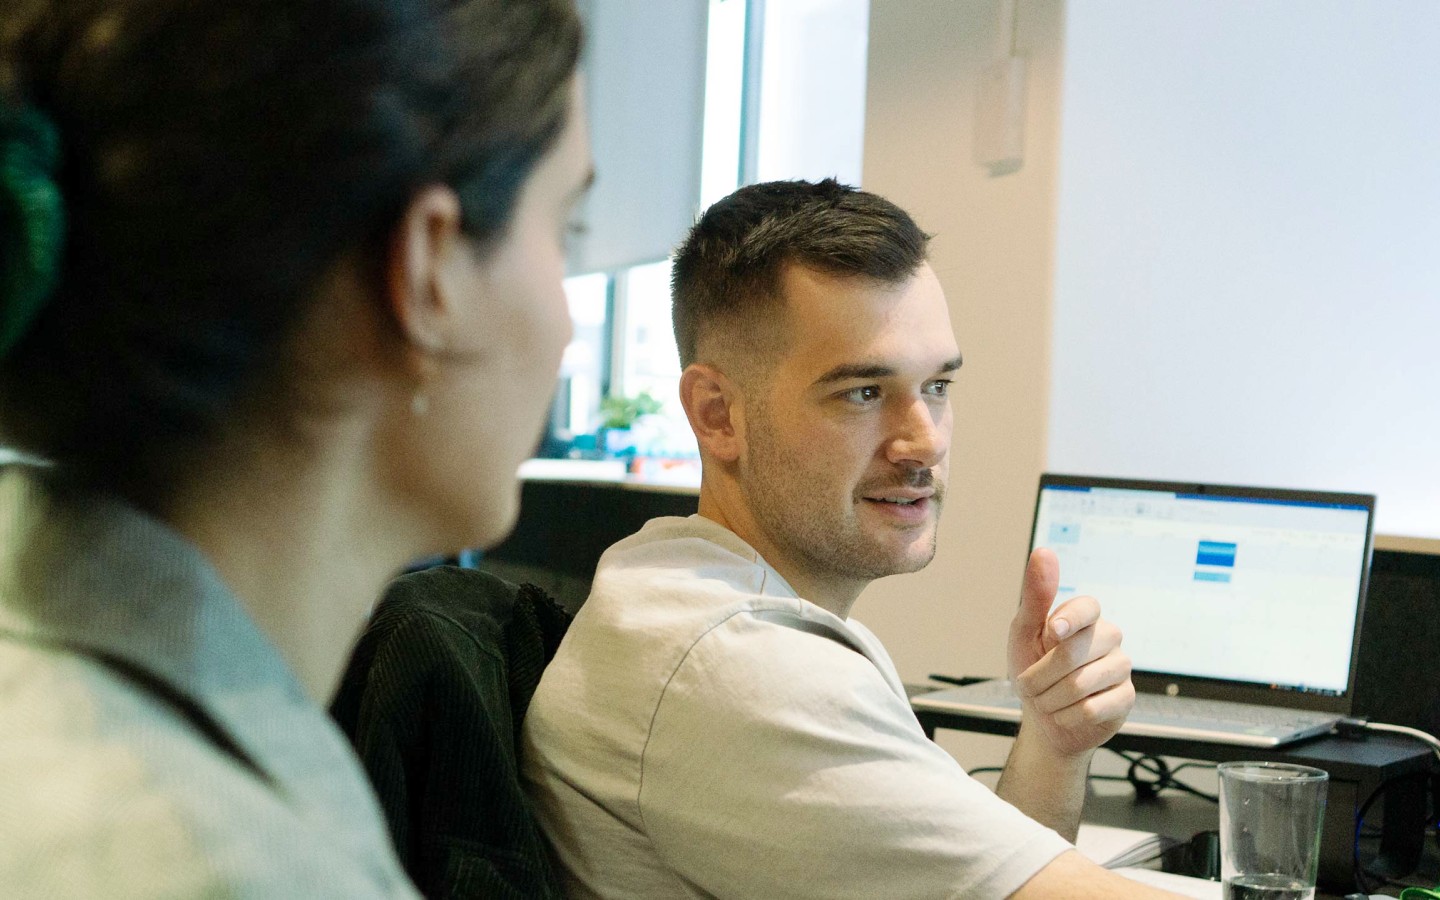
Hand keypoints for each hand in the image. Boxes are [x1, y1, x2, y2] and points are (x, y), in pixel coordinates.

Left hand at [1007, 548, 1134, 756]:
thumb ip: (1036, 596)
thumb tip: (1044, 552)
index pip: (1088, 607)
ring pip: (1081, 684)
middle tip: (1031, 684)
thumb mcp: (1025, 631)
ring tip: (1048, 699)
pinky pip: (1093, 708)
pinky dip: (1067, 715)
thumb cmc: (1033, 668)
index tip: (1052, 632)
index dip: (1070, 619)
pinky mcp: (1126, 697)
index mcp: (1084, 617)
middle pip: (1074, 653)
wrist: (1045, 716)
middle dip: (1041, 675)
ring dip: (1051, 699)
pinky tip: (1066, 713)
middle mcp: (1107, 637)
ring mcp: (1120, 667)